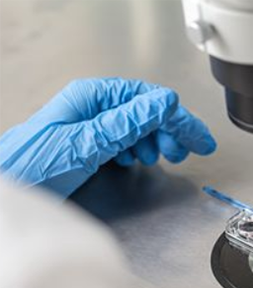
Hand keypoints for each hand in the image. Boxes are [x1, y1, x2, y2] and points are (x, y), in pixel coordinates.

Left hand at [0, 78, 215, 196]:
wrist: (11, 188)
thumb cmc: (34, 167)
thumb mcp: (87, 143)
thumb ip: (128, 122)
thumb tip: (165, 103)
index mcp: (93, 98)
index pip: (149, 100)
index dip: (179, 118)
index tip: (198, 138)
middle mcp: (94, 108)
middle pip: (146, 112)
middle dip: (171, 130)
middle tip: (190, 151)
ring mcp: (91, 126)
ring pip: (138, 127)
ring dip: (157, 141)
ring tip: (166, 157)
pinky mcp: (89, 144)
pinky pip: (124, 140)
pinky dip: (138, 150)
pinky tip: (140, 160)